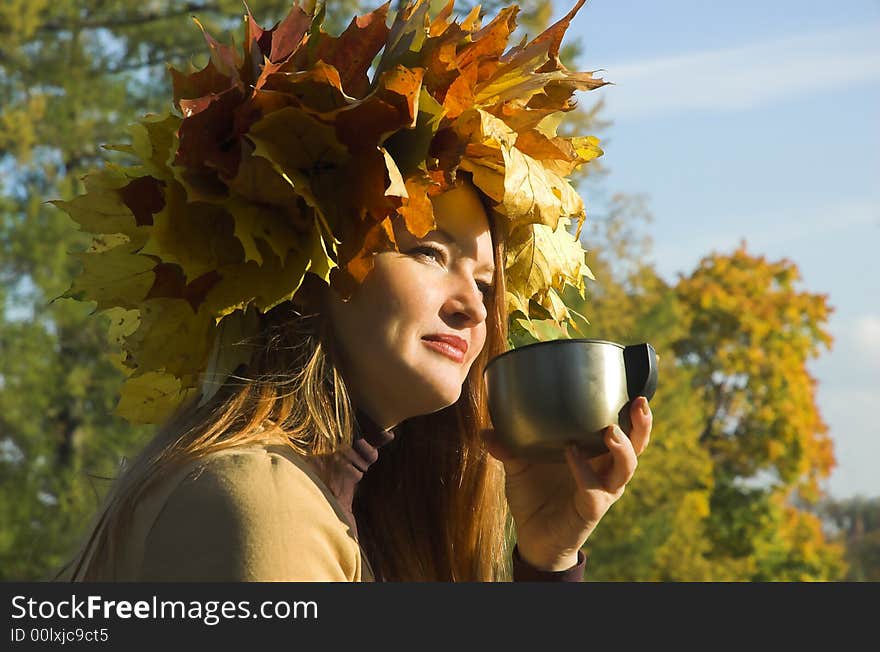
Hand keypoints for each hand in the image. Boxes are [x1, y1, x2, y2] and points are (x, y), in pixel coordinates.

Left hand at [482, 397, 652, 570]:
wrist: (532, 538)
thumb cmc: (534, 497)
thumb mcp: (519, 467)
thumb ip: (508, 448)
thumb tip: (486, 431)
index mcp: (595, 455)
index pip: (624, 431)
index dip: (634, 413)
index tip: (635, 391)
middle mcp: (605, 471)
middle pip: (637, 446)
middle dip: (642, 425)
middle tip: (639, 404)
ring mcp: (601, 491)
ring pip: (626, 468)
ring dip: (622, 448)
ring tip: (611, 431)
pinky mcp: (591, 510)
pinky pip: (594, 490)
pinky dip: (583, 470)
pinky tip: (571, 454)